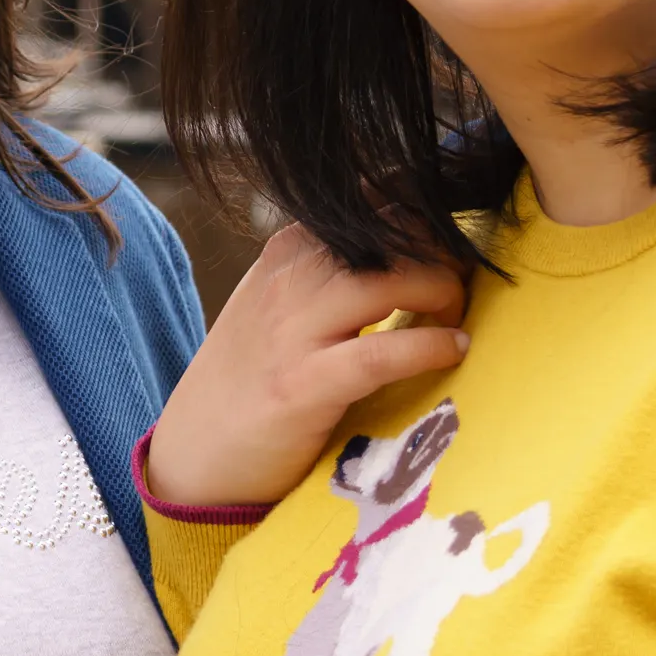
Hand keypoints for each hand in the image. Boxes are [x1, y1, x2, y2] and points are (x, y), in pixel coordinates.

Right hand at [144, 225, 470, 510]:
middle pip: (393, 230)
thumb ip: (329, 273)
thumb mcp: (280, 307)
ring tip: (454, 318)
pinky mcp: (301, 386)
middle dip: (442, 251)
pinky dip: (429, 346)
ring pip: (394, 278)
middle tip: (461, 284)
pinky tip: (452, 350)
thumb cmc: (250, 382)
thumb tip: (410, 250)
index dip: (425, 215)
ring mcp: (292, 331)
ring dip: (443, 291)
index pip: (373, 200)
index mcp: (287, 252)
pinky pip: (382, 353)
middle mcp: (289, 279)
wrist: (194, 456)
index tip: (452, 239)